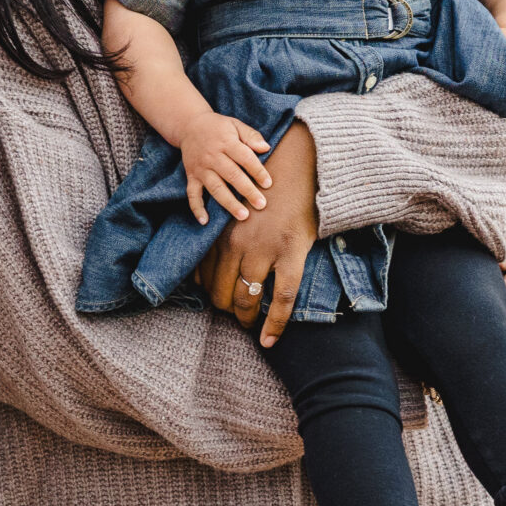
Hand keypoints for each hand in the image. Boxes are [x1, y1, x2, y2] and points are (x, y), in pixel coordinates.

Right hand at [175, 111, 271, 224]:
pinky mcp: (191, 176)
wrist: (188, 125)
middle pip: (232, 176)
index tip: (268, 184)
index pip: (244, 158)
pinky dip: (197, 208)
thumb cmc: (218, 127)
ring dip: (229, 203)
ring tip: (243, 216)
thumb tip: (265, 148)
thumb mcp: (235, 125)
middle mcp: (212, 156)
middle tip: (261, 204)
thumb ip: (251, 135)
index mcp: (226, 142)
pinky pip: (192, 194)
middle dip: (247, 191)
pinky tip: (204, 221)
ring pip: (215, 188)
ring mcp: (201, 168)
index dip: (257, 171)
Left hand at [197, 119, 320, 344]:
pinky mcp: (290, 255)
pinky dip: (274, 324)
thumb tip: (206, 268)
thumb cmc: (267, 187)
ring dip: (245, 318)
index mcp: (222, 231)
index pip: (207, 275)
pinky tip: (268, 341)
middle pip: (223, 291)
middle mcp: (238, 243)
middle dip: (226, 309)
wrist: (299, 164)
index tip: (213, 300)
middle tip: (233, 315)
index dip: (208, 293)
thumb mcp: (235, 208)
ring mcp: (264, 250)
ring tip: (249, 326)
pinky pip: (281, 299)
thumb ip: (222, 235)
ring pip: (247, 299)